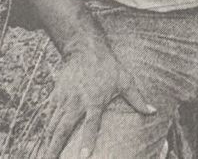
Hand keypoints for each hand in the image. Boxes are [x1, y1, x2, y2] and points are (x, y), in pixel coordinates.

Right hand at [44, 41, 155, 157]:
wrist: (85, 49)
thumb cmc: (108, 66)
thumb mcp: (125, 80)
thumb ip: (137, 99)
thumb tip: (153, 111)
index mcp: (95, 100)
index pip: (90, 125)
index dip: (87, 141)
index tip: (83, 157)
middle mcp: (77, 102)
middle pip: (62, 129)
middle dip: (54, 148)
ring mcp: (64, 99)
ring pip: (52, 125)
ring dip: (48, 142)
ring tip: (45, 156)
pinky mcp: (56, 95)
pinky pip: (48, 115)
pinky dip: (45, 128)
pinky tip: (44, 139)